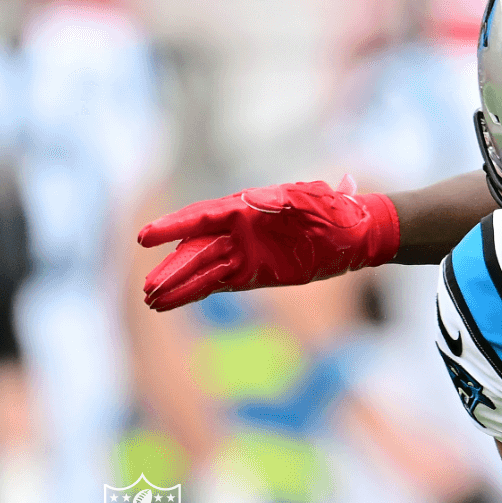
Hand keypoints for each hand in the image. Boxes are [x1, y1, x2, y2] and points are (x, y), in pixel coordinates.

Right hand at [137, 178, 399, 310]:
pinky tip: (170, 303)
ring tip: (151, 301)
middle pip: (195, 250)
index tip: (145, 237)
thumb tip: (253, 199)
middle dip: (171, 268)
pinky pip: (216, 284)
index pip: (200, 218)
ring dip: (177, 285)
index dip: (172, 227)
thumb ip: (280, 200)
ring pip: (201, 270)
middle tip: (148, 287)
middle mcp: (237, 230)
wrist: (356, 233)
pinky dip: (193, 293)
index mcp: (244, 207)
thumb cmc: (332, 210)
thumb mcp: (310, 200)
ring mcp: (243, 253)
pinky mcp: (252, 274)